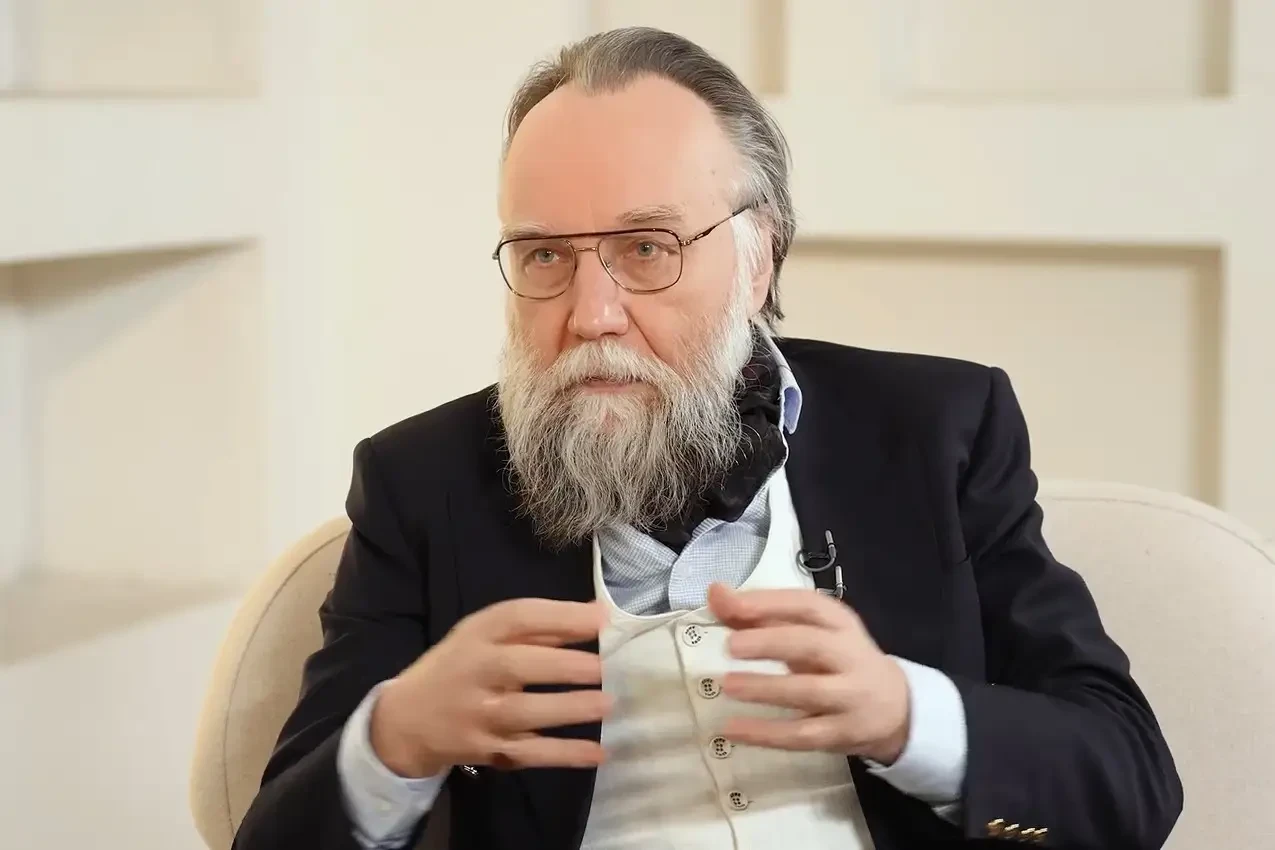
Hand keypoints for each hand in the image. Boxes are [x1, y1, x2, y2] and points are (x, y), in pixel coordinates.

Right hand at [370, 598, 611, 777]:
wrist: (405, 721)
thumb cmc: (460, 667)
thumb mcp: (486, 637)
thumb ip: (539, 627)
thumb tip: (598, 615)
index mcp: (477, 635)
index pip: (516, 618)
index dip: (559, 616)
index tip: (601, 620)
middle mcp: (475, 671)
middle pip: (517, 667)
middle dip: (561, 665)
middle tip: (601, 667)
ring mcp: (477, 715)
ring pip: (523, 714)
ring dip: (566, 709)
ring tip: (606, 704)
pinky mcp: (485, 749)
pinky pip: (528, 753)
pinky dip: (563, 754)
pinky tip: (598, 752)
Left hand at [707, 583, 910, 764]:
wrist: (896, 708)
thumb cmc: (837, 660)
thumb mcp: (807, 631)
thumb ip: (759, 614)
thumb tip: (715, 593)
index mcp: (839, 622)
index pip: (807, 605)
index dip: (769, 603)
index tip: (731, 605)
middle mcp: (849, 655)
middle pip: (812, 645)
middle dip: (771, 643)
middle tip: (731, 645)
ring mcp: (850, 697)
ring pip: (808, 692)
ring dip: (766, 688)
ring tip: (728, 685)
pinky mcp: (842, 733)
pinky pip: (802, 735)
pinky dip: (766, 734)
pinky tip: (732, 729)